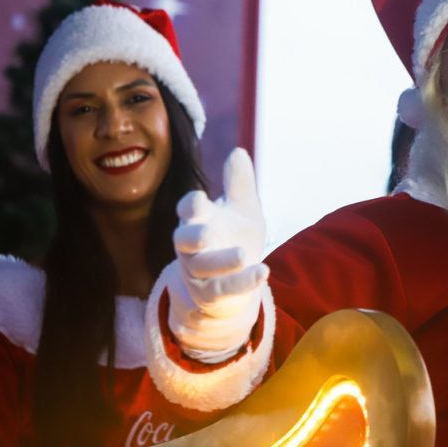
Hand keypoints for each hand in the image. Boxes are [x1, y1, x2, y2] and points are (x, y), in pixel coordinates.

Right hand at [167, 148, 268, 359]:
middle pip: (183, 241)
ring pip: (202, 268)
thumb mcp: (242, 208)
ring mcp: (198, 272)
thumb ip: (239, 183)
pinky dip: (243, 282)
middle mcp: (192, 247)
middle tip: (206, 233)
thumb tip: (238, 151)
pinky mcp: (210, 294)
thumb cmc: (234, 236)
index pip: (188, 209)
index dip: (191, 205)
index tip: (201, 198)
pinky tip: (263, 271)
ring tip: (243, 255)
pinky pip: (223, 290)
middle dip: (193, 237)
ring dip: (222, 262)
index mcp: (198, 220)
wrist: (234, 280)